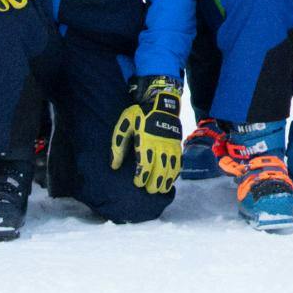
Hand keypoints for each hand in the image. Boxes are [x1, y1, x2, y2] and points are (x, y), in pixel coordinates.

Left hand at [114, 76, 186, 197]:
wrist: (161, 102)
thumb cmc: (139, 115)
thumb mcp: (124, 125)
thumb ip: (118, 146)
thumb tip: (113, 165)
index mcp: (145, 140)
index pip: (145, 163)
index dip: (142, 175)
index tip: (138, 183)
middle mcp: (160, 144)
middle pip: (160, 168)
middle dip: (155, 182)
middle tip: (149, 190)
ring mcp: (171, 145)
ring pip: (171, 167)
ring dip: (167, 180)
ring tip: (162, 190)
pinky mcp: (178, 144)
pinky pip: (179, 161)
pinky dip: (176, 172)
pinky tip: (171, 179)